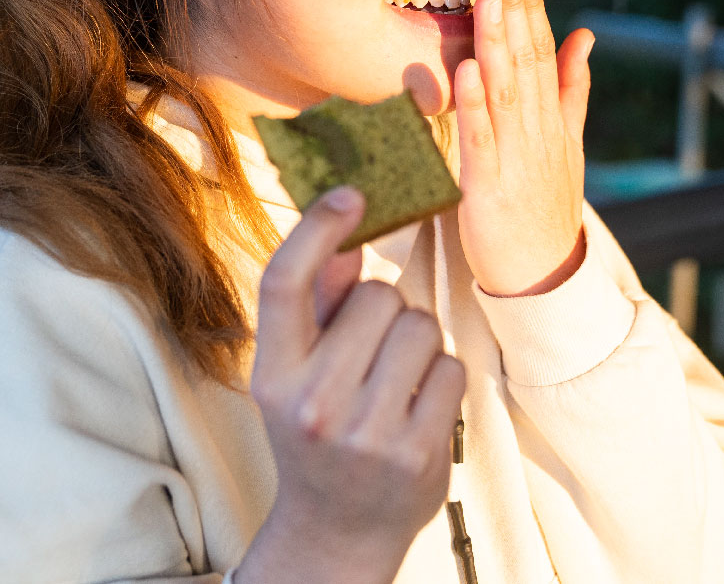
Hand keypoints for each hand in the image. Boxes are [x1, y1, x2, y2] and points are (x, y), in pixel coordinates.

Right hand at [237, 187, 464, 583]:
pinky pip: (450, 368)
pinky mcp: (417, 452)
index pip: (285, 283)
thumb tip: (344, 228)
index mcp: (273, 375)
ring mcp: (367, 433)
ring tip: (395, 380)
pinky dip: (441, 378)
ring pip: (421, 326)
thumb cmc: (317, 433)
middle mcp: (314, 404)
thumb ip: (319, 302)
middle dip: (386, 310)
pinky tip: (417, 407)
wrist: (336, 530)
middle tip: (372, 351)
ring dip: (418, 342)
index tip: (351, 194)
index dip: (319, 229)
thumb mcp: (297, 373)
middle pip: (379, 296)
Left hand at [454, 0, 593, 296]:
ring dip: (497, 44)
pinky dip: (475, 105)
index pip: (544, 52)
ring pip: (506, 91)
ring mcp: (514, 158)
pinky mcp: (487, 187)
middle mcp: (537, 132)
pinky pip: (480, 140)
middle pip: (527, 62)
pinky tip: (466, 70)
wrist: (544, 277)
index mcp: (552, 119)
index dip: (533, 9)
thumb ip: (573, 88)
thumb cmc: (546, 207)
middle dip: (517, 12)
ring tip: (489, 0)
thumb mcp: (568, 142)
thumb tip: (583, 33)